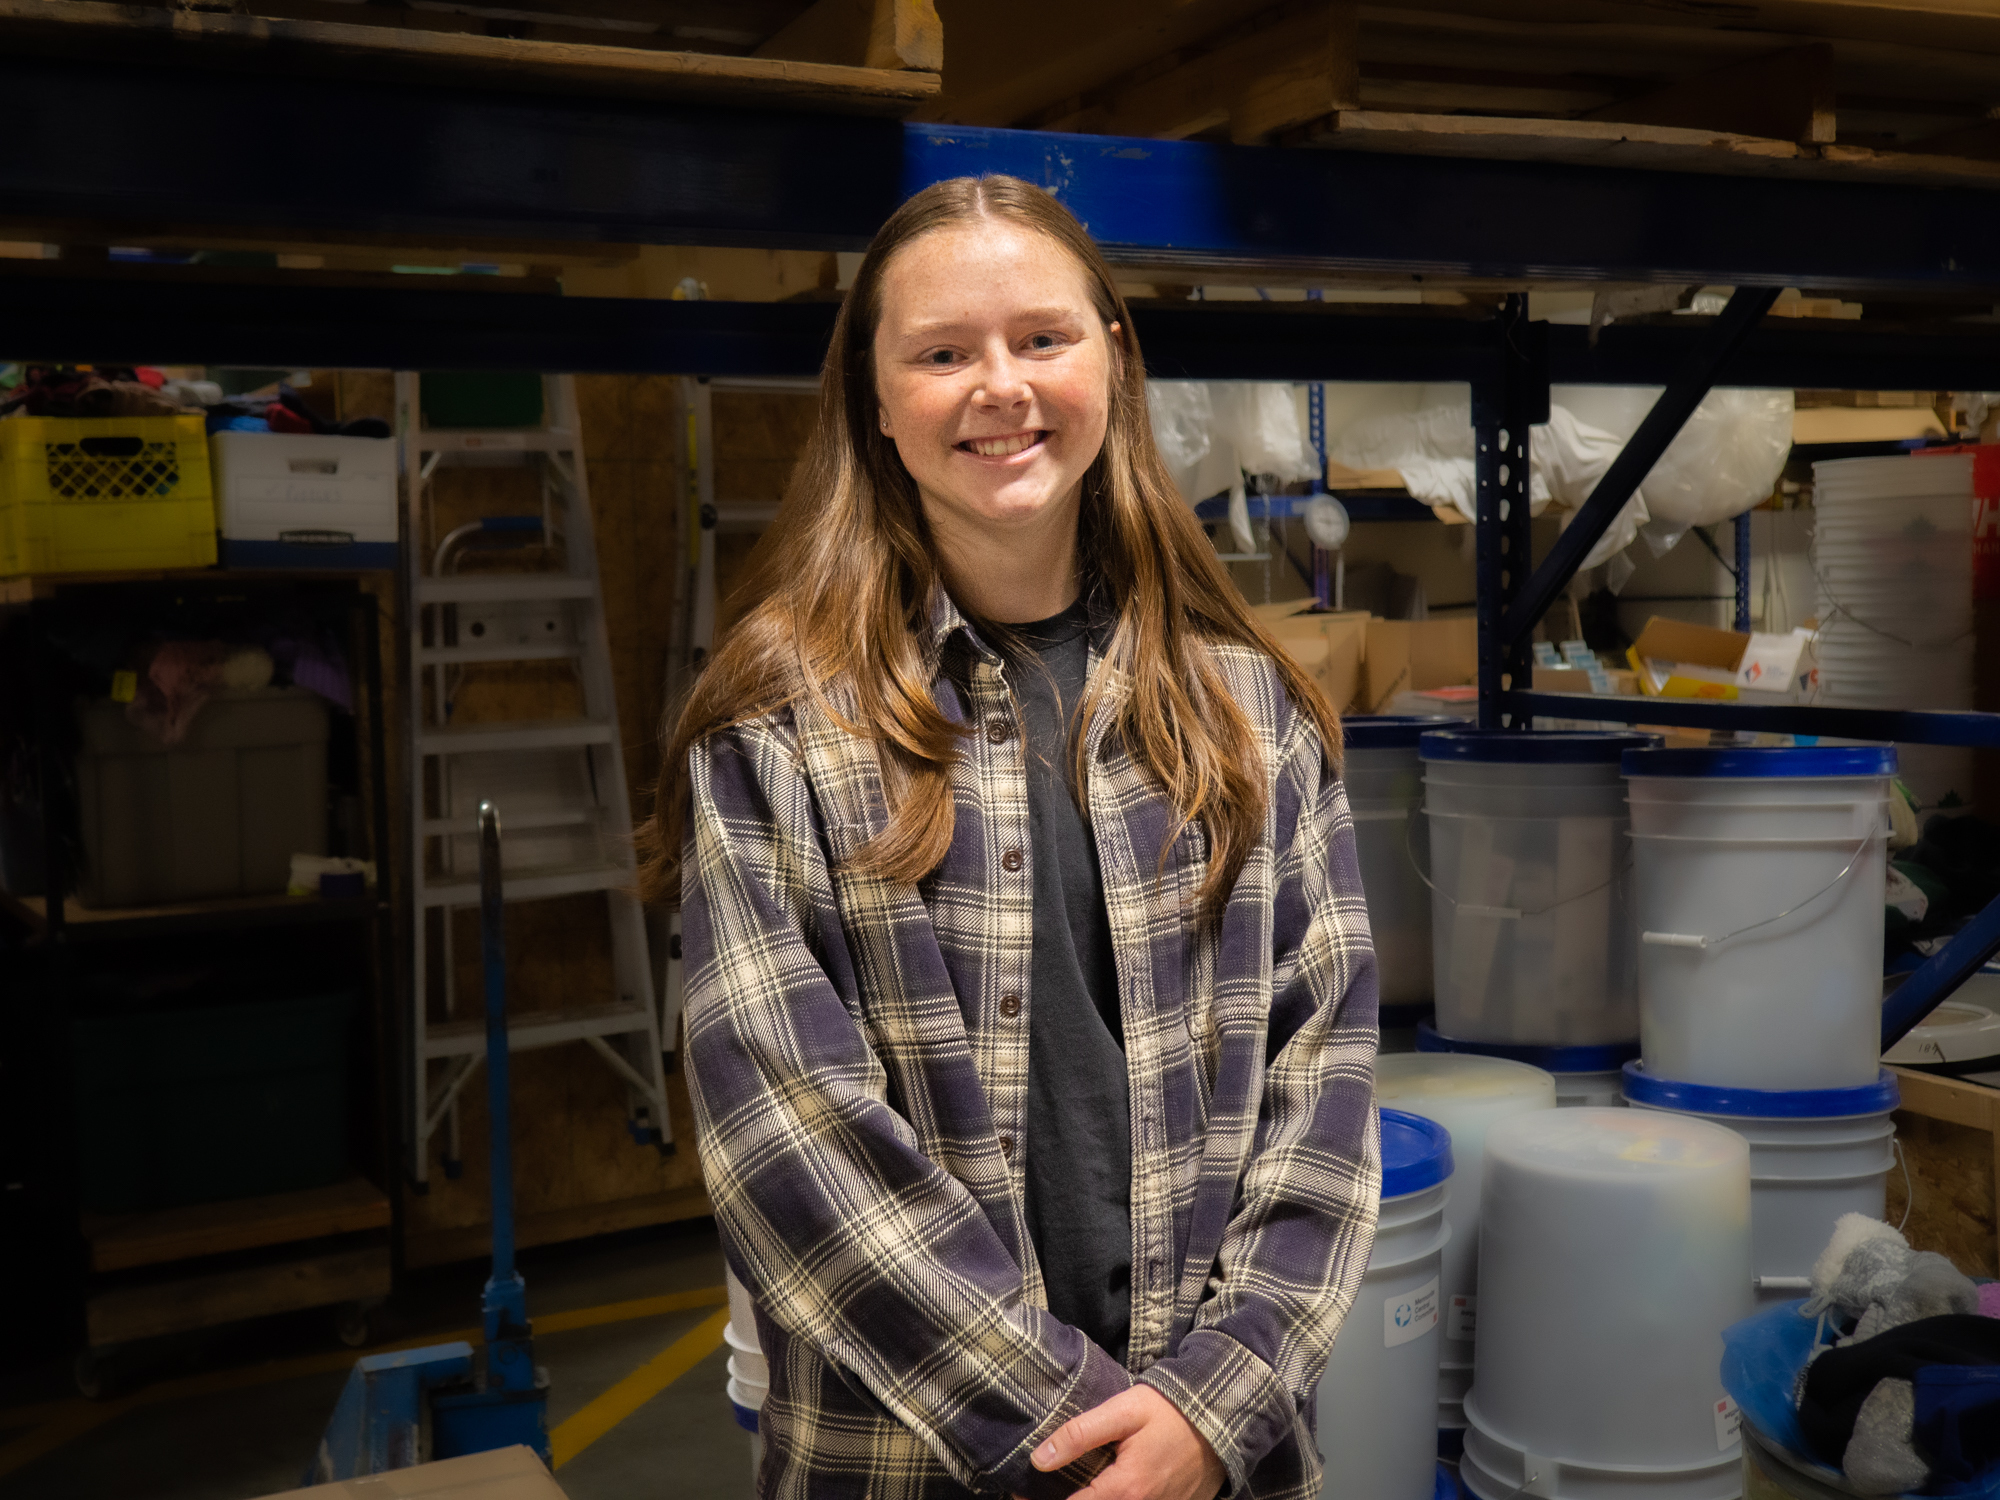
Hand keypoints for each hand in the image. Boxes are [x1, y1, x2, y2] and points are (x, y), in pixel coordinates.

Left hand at [1030, 1384, 1226, 1499]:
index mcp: (1126, 1489)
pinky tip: (1104, 1487)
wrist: (1223, 1417)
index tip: (1020, 1493)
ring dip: (1092, 1499)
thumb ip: (1080, 1434)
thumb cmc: (1171, 1410)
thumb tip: (1039, 1458)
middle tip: (1040, 1491)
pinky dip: (1117, 1498)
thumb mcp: (1123, 1411)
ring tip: (1073, 1485)